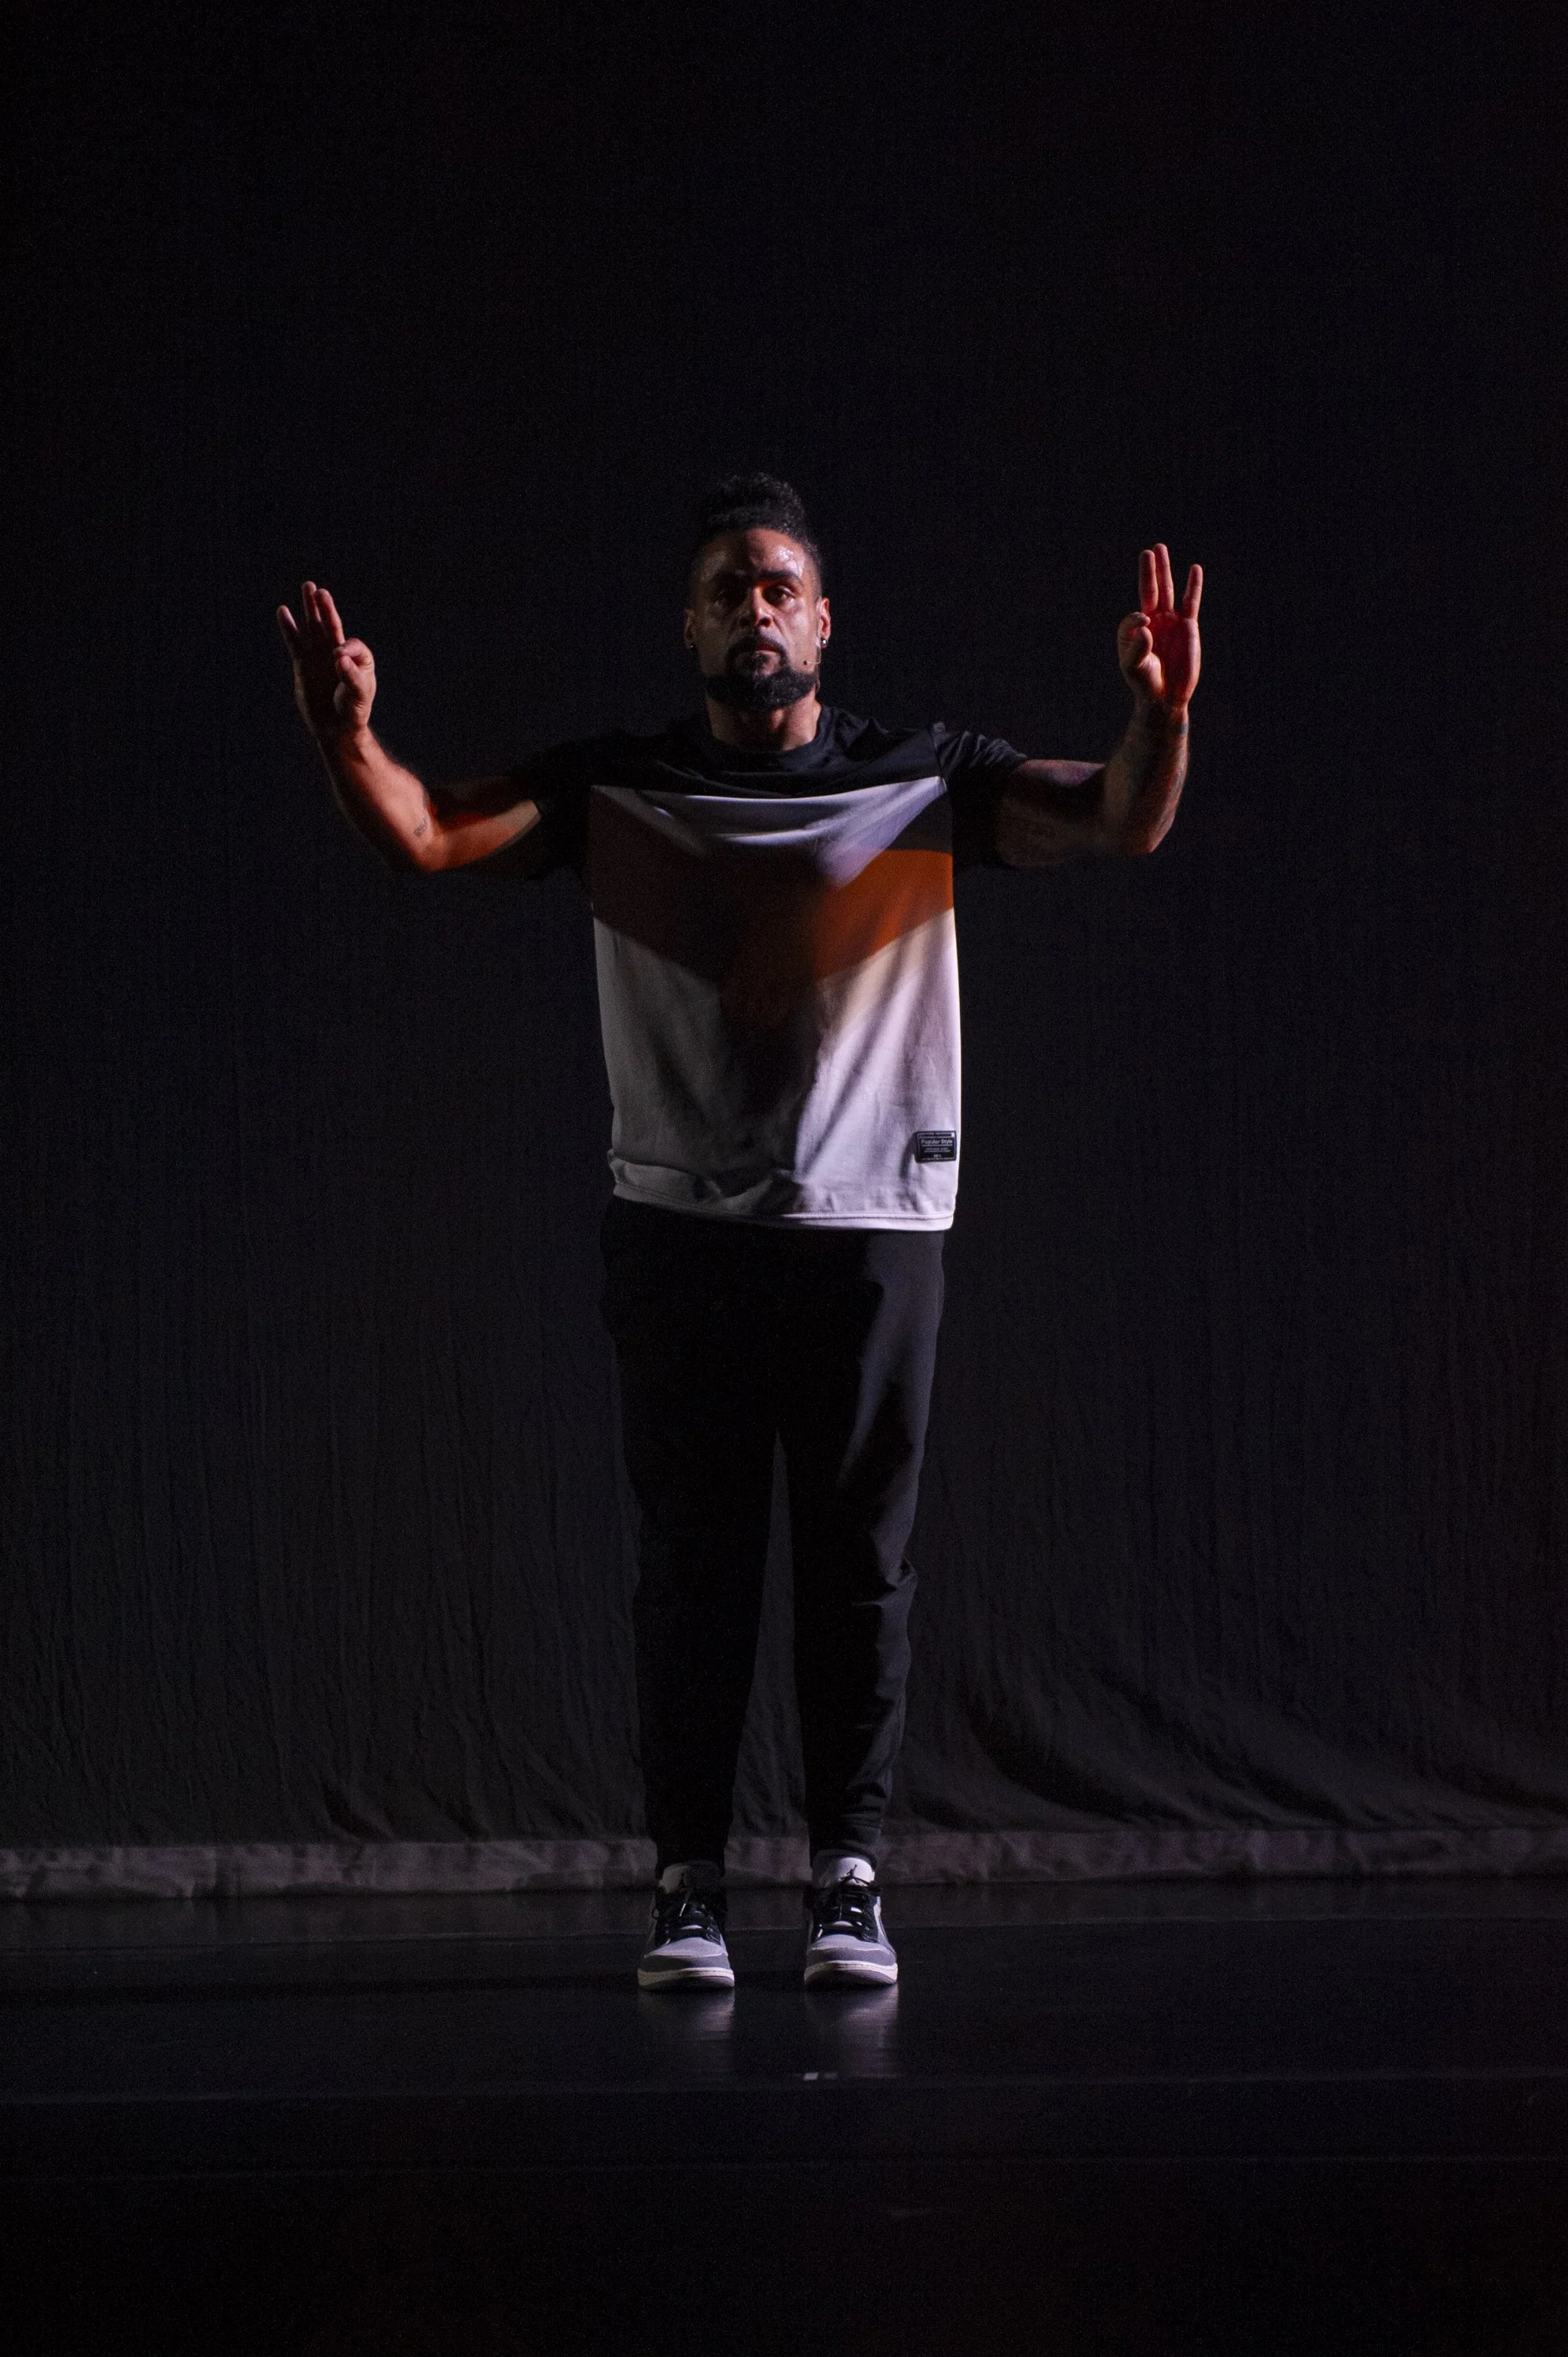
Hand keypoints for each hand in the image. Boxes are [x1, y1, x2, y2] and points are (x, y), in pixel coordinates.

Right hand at [276, 582, 376, 742]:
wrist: (337, 729)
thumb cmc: (353, 712)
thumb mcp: (358, 695)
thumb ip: (351, 676)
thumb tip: (338, 657)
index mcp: (359, 658)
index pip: (351, 645)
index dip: (345, 649)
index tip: (338, 660)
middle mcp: (339, 652)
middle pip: (332, 625)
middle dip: (325, 608)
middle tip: (317, 590)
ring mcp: (320, 656)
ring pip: (314, 628)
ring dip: (310, 609)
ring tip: (308, 587)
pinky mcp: (304, 664)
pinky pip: (295, 642)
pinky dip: (289, 627)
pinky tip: (283, 611)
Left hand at [1117, 543, 1201, 717]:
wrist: (1166, 696)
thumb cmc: (1146, 682)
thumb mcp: (1134, 667)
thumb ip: (1136, 648)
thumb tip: (1146, 624)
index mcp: (1134, 630)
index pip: (1134, 615)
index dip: (1137, 618)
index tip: (1145, 627)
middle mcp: (1152, 621)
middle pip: (1150, 590)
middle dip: (1149, 571)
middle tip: (1148, 551)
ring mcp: (1170, 622)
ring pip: (1168, 591)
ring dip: (1164, 571)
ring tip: (1160, 549)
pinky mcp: (1188, 626)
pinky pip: (1191, 602)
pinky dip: (1193, 586)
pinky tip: (1195, 569)